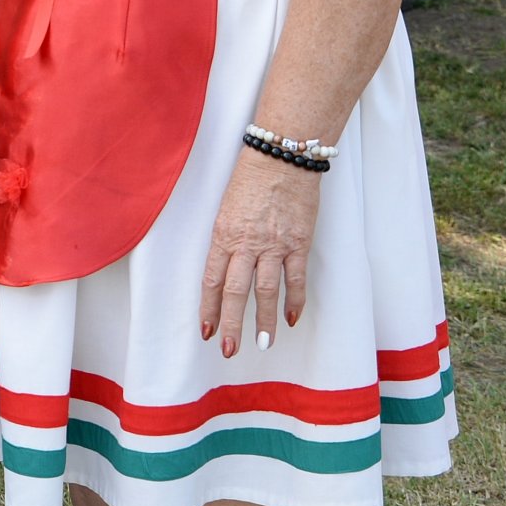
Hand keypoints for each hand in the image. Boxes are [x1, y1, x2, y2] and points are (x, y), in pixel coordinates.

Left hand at [197, 149, 321, 358]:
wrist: (282, 155)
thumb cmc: (250, 178)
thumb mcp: (226, 208)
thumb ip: (226, 240)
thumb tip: (225, 270)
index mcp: (222, 234)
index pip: (211, 280)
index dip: (209, 308)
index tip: (206, 330)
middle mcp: (246, 242)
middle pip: (236, 292)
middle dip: (231, 324)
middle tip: (228, 349)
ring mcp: (274, 244)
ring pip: (266, 291)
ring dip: (263, 321)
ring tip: (262, 344)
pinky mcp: (299, 242)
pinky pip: (296, 278)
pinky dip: (294, 300)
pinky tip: (291, 319)